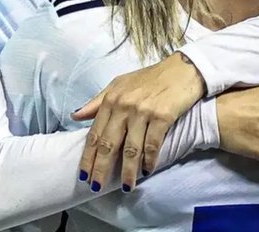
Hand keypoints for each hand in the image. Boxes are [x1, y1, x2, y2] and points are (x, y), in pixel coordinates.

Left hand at [72, 52, 205, 191]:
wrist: (183, 69)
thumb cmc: (150, 78)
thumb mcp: (119, 85)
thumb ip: (98, 101)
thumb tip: (75, 116)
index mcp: (111, 99)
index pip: (95, 134)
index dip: (88, 157)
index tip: (83, 175)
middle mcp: (124, 106)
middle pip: (108, 144)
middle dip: (101, 169)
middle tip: (96, 187)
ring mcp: (143, 111)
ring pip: (131, 149)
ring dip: (128, 171)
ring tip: (127, 187)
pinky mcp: (162, 116)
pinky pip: (152, 144)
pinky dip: (150, 160)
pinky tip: (148, 170)